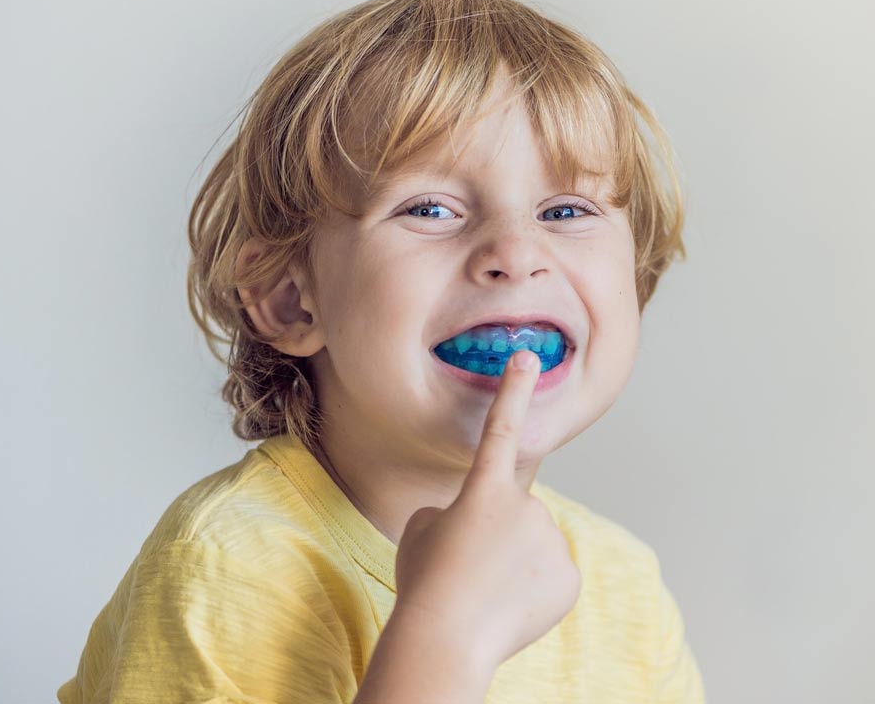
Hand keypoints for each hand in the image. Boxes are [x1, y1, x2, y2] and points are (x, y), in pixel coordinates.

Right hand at [393, 350, 582, 674]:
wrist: (447, 640)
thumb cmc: (426, 581)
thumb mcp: (424, 530)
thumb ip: (456, 510)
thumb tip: (481, 520)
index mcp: (484, 489)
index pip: (501, 428)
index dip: (513, 389)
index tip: (528, 356)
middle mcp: (527, 507)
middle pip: (515, 510)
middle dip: (497, 531)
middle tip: (470, 565)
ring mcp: (551, 542)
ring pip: (534, 542)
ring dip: (515, 560)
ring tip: (486, 589)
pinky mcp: (570, 578)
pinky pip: (551, 573)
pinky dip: (534, 587)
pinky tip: (510, 605)